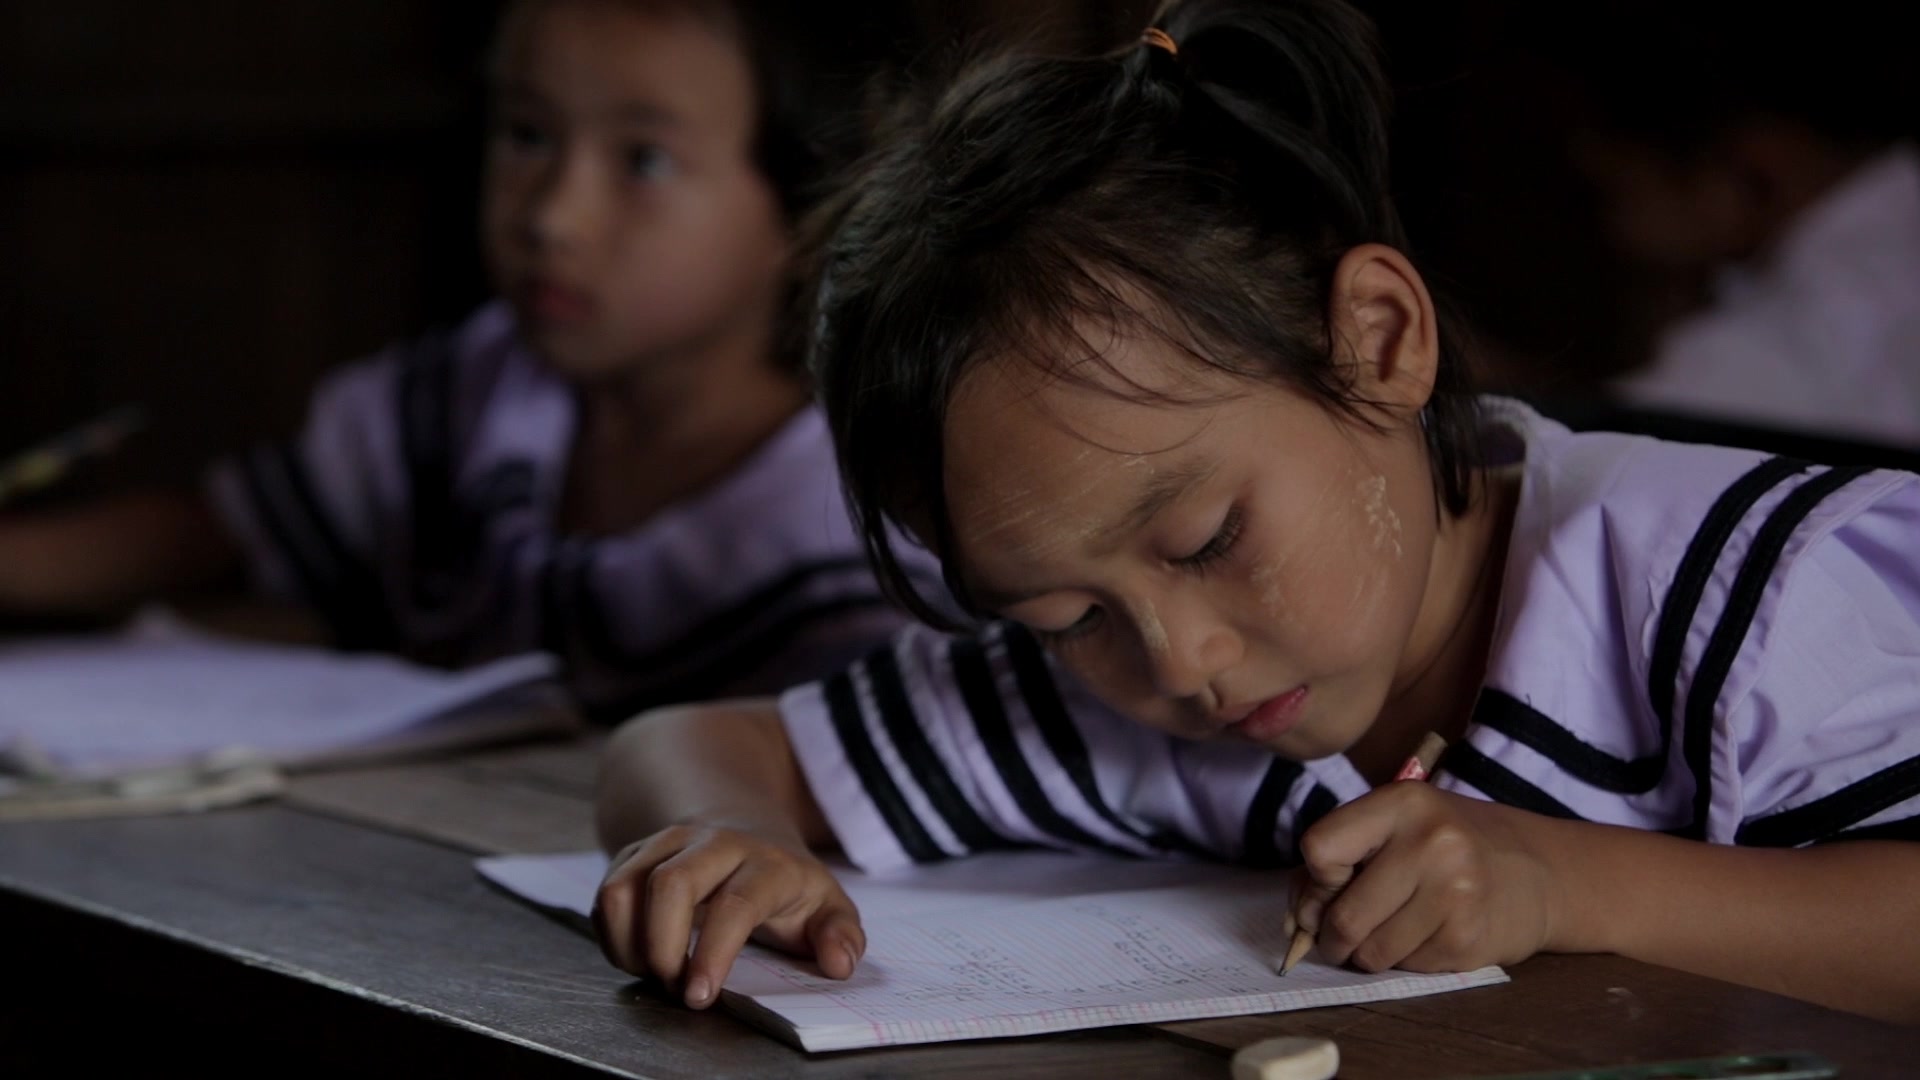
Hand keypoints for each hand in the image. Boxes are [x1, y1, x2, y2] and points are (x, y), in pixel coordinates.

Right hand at [592, 823, 864, 1008]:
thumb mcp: (827, 905)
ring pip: (624, 888)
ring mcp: (666, 844)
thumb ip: (841, 934)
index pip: (735, 904)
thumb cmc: (785, 884)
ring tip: (657, 975)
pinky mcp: (634, 853)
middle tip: (675, 990)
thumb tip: (838, 963)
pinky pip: (606, 897)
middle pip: (669, 885)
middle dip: (663, 949)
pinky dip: (614, 938)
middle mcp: (710, 843)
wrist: (743, 828)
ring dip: (632, 945)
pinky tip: (641, 959)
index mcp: (764, 861)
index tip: (699, 996)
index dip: (714, 954)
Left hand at [1292, 784, 1559, 972]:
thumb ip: (1341, 858)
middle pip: (1344, 915)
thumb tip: (1297, 922)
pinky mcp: (1469, 938)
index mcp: (1402, 802)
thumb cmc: (1449, 846)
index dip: (1315, 880)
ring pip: (1372, 953)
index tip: (1330, 888)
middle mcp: (1431, 842)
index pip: (1320, 849)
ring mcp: (1455, 892)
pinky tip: (1426, 938)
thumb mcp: (1398, 826)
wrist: (1538, 871)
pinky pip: (1407, 969)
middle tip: (1339, 938)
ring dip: (1368, 955)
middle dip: (1332, 937)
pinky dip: (1406, 962)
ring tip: (1389, 934)